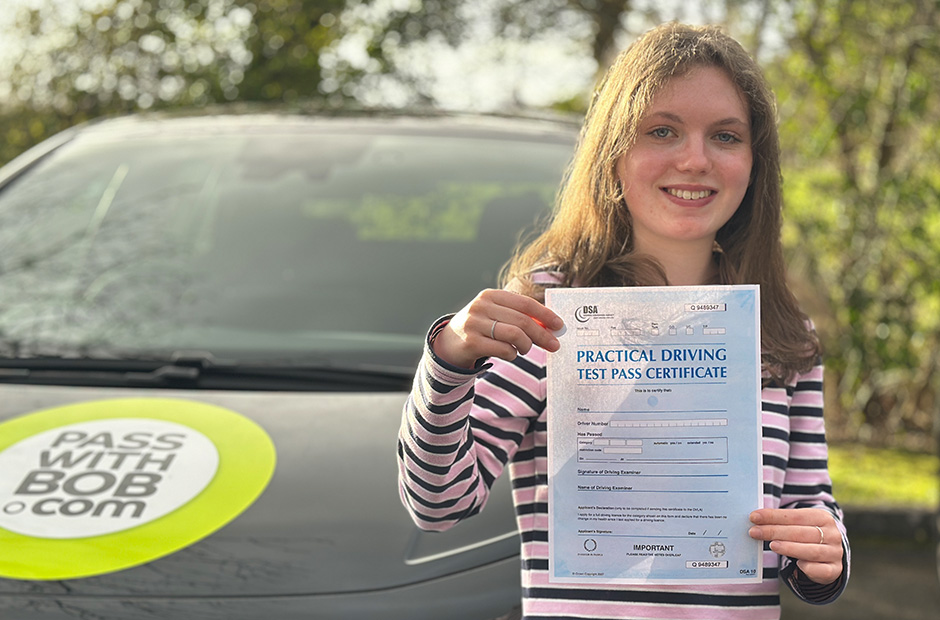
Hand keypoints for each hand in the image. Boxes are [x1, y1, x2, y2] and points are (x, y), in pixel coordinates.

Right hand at [432, 289, 563, 368]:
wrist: (448, 343)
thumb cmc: (480, 328)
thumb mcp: (495, 315)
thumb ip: (518, 316)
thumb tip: (550, 325)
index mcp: (490, 295)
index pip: (524, 303)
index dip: (545, 314)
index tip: (559, 325)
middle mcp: (481, 306)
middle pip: (522, 320)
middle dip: (542, 334)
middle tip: (554, 345)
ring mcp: (474, 324)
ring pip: (514, 335)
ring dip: (527, 345)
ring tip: (526, 349)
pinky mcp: (471, 342)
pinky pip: (503, 349)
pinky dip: (512, 354)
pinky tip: (511, 354)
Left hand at [749, 508, 842, 584]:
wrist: (828, 555)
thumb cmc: (806, 536)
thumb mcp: (798, 524)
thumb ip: (782, 521)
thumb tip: (755, 517)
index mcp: (822, 517)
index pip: (795, 515)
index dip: (774, 516)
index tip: (753, 516)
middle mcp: (832, 534)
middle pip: (800, 533)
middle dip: (775, 531)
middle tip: (754, 532)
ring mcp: (835, 553)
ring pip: (811, 551)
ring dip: (789, 548)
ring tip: (771, 545)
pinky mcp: (835, 569)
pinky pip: (821, 570)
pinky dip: (809, 567)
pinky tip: (797, 565)